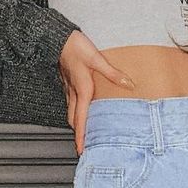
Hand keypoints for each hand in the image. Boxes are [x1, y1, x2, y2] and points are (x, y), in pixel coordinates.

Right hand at [59, 30, 133, 153]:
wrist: (58, 38)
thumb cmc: (75, 46)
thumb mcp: (96, 58)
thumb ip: (113, 73)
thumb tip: (128, 84)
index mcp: (82, 89)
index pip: (80, 118)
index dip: (81, 135)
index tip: (81, 149)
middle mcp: (73, 92)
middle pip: (73, 119)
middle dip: (78, 133)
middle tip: (84, 145)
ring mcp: (69, 88)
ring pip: (71, 111)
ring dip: (77, 122)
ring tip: (85, 131)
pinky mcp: (68, 82)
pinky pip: (71, 101)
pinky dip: (76, 110)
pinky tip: (83, 108)